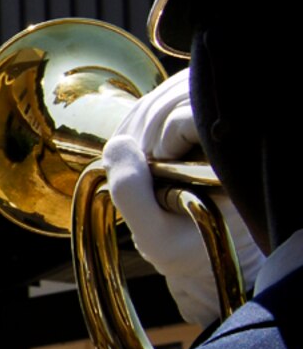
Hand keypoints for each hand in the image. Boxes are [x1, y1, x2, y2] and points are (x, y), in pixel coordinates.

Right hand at [104, 71, 264, 325]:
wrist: (200, 249)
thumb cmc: (183, 248)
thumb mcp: (154, 237)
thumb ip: (131, 195)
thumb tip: (117, 145)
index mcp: (230, 159)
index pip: (192, 115)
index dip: (162, 137)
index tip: (156, 169)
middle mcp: (227, 133)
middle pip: (173, 100)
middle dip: (145, 133)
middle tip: (141, 171)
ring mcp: (209, 121)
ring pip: (161, 99)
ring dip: (135, 130)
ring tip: (137, 168)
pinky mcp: (190, 118)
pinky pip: (152, 104)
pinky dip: (132, 128)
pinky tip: (134, 158)